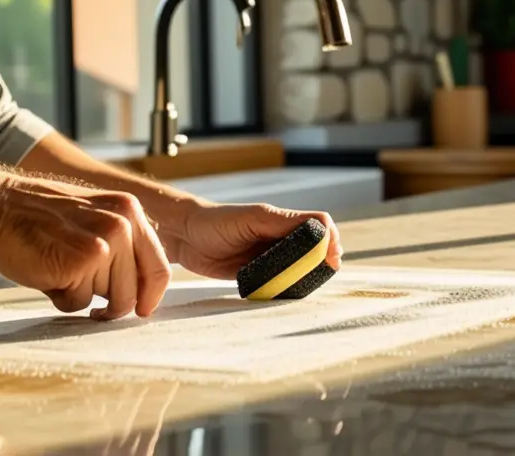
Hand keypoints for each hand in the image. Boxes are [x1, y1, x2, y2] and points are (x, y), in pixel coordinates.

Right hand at [0, 174, 171, 320]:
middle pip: (134, 291)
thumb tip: (140, 289)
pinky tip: (46, 272)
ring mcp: (104, 243)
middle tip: (83, 294)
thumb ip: (120, 244)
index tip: (141, 309)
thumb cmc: (36, 217)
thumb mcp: (92, 217)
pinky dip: (61, 297)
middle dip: (111, 302)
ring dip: (82, 296)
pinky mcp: (81, 262)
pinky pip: (80, 303)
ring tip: (59, 269)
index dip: (149, 296)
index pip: (158, 266)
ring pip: (109, 299)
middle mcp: (123, 224)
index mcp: (129, 210)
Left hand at [166, 201, 342, 280]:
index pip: (319, 226)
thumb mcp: (252, 219)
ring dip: (305, 278)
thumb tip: (319, 234)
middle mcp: (278, 238)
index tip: (331, 259)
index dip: (330, 241)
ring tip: (306, 287)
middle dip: (322, 263)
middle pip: (314, 250)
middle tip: (322, 276)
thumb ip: (283, 224)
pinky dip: (286, 290)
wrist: (183, 235)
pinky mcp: (255, 274)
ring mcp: (268, 256)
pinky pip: (278, 284)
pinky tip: (286, 295)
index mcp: (281, 220)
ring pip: (299, 268)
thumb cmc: (215, 221)